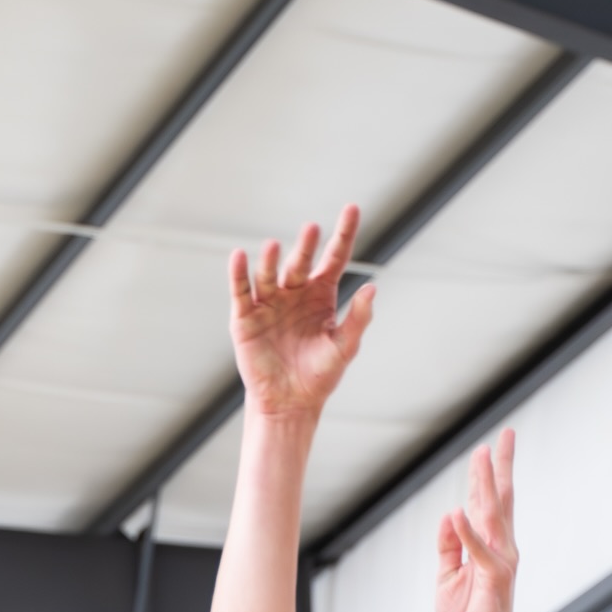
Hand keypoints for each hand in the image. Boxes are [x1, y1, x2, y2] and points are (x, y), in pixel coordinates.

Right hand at [229, 204, 373, 420]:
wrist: (289, 403)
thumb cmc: (319, 376)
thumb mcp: (344, 348)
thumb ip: (358, 319)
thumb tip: (372, 288)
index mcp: (321, 295)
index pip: (334, 258)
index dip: (343, 234)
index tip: (352, 208)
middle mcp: (294, 292)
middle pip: (301, 262)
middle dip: (306, 246)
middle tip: (312, 230)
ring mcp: (269, 302)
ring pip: (270, 273)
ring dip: (272, 260)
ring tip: (276, 248)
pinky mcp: (245, 316)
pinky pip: (241, 290)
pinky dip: (238, 273)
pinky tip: (240, 257)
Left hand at [436, 429, 518, 611]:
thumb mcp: (447, 575)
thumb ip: (448, 546)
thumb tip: (449, 515)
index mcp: (489, 547)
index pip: (489, 504)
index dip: (488, 475)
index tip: (491, 446)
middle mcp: (500, 549)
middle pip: (500, 499)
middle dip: (500, 466)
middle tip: (504, 434)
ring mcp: (500, 562)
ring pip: (491, 515)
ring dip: (485, 484)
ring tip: (483, 455)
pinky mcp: (494, 579)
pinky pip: (477, 550)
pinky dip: (465, 532)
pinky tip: (456, 511)